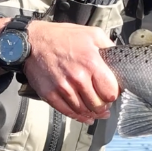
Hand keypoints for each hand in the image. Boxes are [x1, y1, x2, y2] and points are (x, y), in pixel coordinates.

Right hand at [0, 18, 118, 123]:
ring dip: (93, 113)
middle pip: (98, 105)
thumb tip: (119, 58)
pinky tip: (85, 116)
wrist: (32, 41)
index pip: (110, 91)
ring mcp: (63, 88)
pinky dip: (79, 117)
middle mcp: (78, 78)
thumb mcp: (91, 34)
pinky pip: (68, 112)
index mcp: (91, 63)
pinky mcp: (50, 94)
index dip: (114, 94)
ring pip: (84, 110)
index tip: (113, 92)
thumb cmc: (62, 37)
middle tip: (106, 103)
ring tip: (97, 111)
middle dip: (104, 105)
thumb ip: (108, 46)